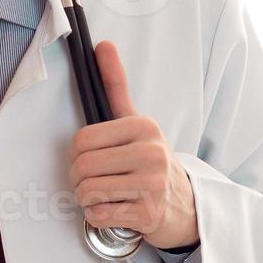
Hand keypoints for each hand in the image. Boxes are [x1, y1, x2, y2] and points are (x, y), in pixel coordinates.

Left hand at [68, 40, 198, 249]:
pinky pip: (99, 215)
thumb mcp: (136, 123)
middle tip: (97, 181)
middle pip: (82, 167)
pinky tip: (116, 210)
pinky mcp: (149, 214)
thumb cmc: (151, 162)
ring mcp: (152, 185)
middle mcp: (151, 152)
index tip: (92, 159)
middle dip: (80, 179)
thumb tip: (103, 44)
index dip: (77, 154)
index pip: (81, 140)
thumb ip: (116, 86)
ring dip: (88, 199)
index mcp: (144, 126)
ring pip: (87, 192)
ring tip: (107, 195)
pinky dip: (98, 217)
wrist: (186, 207)